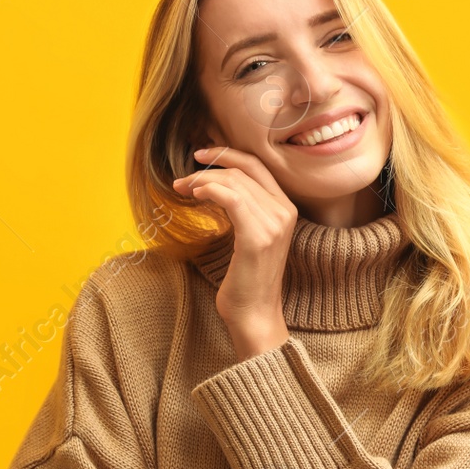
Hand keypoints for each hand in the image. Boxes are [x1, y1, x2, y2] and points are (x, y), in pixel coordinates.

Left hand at [171, 145, 296, 358]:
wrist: (253, 314)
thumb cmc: (246, 280)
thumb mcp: (247, 236)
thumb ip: (241, 209)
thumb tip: (212, 184)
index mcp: (287, 208)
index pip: (258, 165)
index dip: (228, 154)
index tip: (201, 155)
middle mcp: (285, 212)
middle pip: (244, 170)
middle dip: (209, 168)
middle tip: (183, 179)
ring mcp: (274, 224)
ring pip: (234, 182)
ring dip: (202, 181)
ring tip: (182, 190)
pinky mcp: (257, 237)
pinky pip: (231, 198)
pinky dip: (209, 190)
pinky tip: (195, 196)